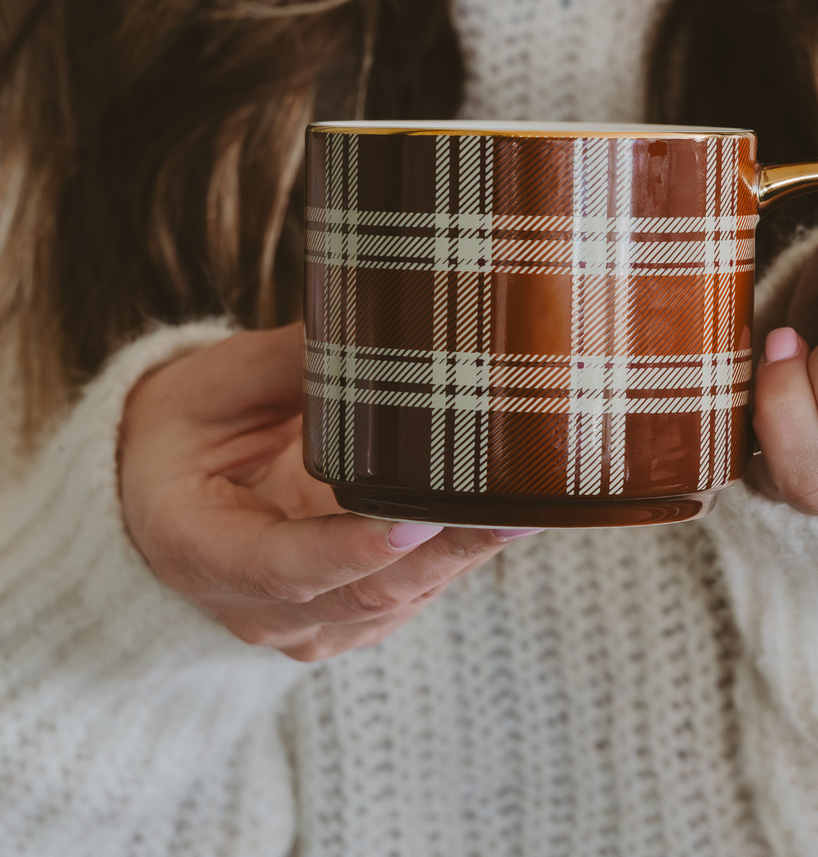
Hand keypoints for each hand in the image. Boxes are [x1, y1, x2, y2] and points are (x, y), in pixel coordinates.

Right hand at [119, 325, 538, 659]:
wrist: (166, 488)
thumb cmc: (186, 430)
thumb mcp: (213, 384)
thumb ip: (286, 362)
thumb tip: (372, 320)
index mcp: (201, 549)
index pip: (281, 568)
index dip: (351, 550)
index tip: (417, 521)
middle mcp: (254, 607)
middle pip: (362, 596)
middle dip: (444, 555)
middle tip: (513, 511)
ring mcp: (305, 623)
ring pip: (397, 603)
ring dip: (463, 560)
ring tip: (525, 508)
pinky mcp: (347, 616)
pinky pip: (409, 598)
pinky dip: (455, 562)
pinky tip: (499, 522)